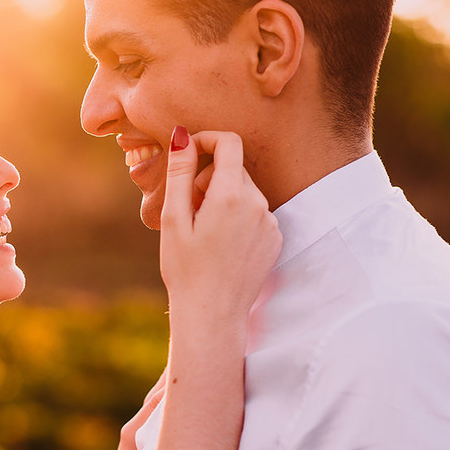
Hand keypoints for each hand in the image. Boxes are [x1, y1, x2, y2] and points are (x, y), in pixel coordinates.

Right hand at [159, 127, 280, 326]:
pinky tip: (220, 244)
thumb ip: (179, 172)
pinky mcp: (275, 238)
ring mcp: (270, 223)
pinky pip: (256, 213)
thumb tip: (183, 135)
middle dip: (208, 177)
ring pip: (245, 191)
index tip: (188, 152)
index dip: (206, 140)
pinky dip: (237, 217)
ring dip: (222, 198)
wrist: (212, 314)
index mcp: (231, 195)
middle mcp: (258, 204)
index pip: (229, 143)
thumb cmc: (185, 269)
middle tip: (187, 207)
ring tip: (203, 230)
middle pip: (235, 168)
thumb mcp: (173, 218)